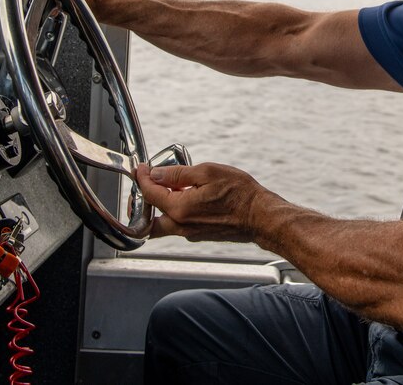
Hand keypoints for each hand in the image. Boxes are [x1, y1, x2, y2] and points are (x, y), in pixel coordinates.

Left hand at [136, 162, 272, 242]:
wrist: (260, 217)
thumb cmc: (240, 194)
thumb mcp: (207, 172)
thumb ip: (177, 174)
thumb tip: (156, 175)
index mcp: (179, 208)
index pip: (149, 193)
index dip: (142, 178)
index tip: (142, 169)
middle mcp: (181, 226)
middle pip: (148, 218)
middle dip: (142, 200)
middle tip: (147, 184)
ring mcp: (190, 233)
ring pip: (163, 223)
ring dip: (160, 206)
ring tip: (169, 187)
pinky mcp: (199, 235)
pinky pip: (178, 225)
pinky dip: (175, 211)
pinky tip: (187, 196)